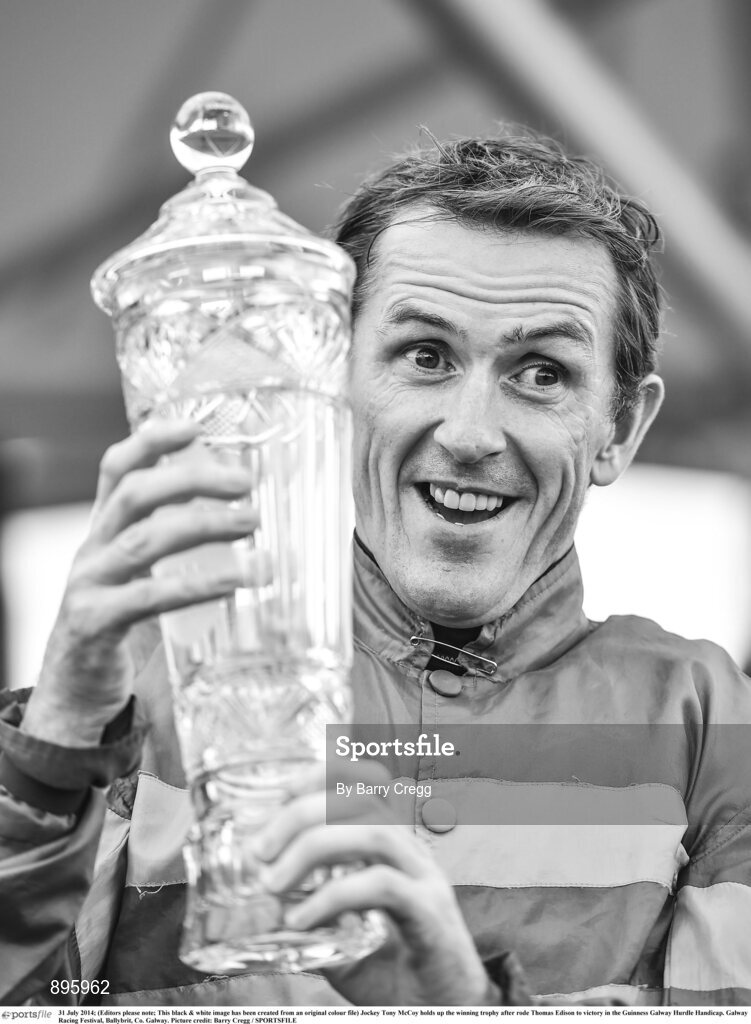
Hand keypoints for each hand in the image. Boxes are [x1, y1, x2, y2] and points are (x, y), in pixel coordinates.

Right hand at [22, 420, 256, 746]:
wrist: (72, 695)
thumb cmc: (119, 628)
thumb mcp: (139, 576)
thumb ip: (172, 547)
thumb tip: (241, 518)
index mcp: (103, 532)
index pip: (116, 469)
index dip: (151, 441)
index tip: (195, 427)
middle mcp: (91, 550)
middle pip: (133, 493)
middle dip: (191, 479)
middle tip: (244, 482)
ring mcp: (88, 586)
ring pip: (143, 540)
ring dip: (203, 525)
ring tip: (251, 524)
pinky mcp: (95, 625)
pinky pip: (147, 598)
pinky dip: (195, 586)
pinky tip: (234, 582)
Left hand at [251, 763, 496, 1005]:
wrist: (444, 1015)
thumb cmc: (396, 973)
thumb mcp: (344, 936)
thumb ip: (312, 913)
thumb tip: (262, 899)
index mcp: (396, 846)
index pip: (366, 782)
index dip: (322, 776)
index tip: (281, 795)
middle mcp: (413, 852)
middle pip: (362, 800)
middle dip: (301, 814)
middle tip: (260, 852)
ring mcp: (426, 879)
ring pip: (372, 833)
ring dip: (312, 847)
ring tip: (273, 882)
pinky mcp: (430, 914)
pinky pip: (381, 885)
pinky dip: (332, 896)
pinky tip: (301, 920)